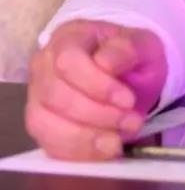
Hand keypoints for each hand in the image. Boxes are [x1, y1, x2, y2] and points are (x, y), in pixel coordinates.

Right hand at [26, 19, 167, 160]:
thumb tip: (105, 63)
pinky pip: (47, 144)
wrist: (128, 72)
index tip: (128, 100)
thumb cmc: (130, 54)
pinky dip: (76, 152)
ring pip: (44, 123)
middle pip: (55, 96)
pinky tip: (103, 151)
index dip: (97, 85)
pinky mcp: (41, 124)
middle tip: (132, 122)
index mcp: (69, 37)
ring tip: (118, 141)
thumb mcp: (141, 43)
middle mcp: (44, 66)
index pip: (68, 62)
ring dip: (85, 138)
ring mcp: (37, 96)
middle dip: (96, 115)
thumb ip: (127, 49)